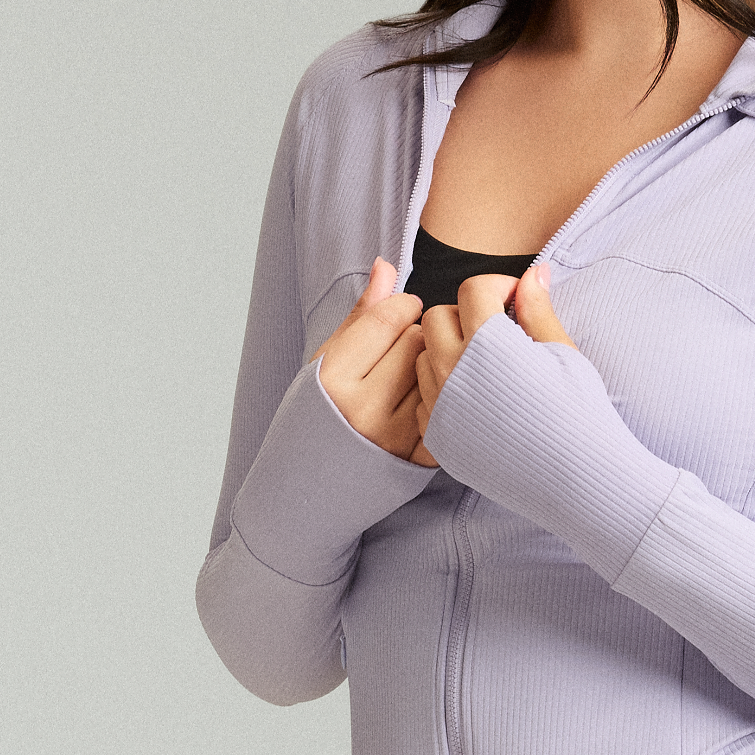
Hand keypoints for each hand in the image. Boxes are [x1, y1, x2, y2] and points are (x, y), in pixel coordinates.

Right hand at [312, 256, 430, 462]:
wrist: (307, 489)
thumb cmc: (313, 416)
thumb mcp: (324, 361)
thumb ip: (361, 316)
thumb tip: (386, 266)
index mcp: (333, 379)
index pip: (390, 316)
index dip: (402, 306)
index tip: (399, 312)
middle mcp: (364, 409)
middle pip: (418, 341)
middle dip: (416, 336)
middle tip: (403, 349)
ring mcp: (394, 438)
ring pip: (438, 372)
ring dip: (432, 366)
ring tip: (411, 377)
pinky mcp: (418, 460)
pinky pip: (447, 407)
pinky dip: (443, 398)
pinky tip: (424, 402)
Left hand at [414, 262, 575, 465]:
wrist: (578, 479)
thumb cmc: (580, 412)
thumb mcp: (564, 352)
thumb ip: (538, 309)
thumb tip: (534, 273)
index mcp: (490, 344)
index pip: (473, 290)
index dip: (499, 285)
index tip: (517, 300)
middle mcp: (456, 372)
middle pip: (437, 317)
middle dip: (466, 314)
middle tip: (498, 330)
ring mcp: (442, 407)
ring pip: (424, 356)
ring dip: (448, 349)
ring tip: (485, 364)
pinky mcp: (439, 437)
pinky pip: (424, 397)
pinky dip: (443, 388)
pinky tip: (476, 398)